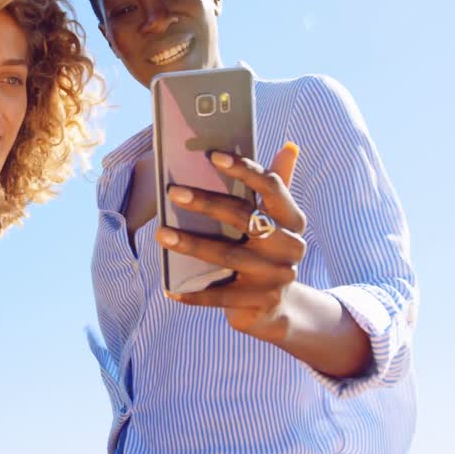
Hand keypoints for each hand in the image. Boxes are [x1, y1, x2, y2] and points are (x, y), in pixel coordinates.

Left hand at [157, 142, 304, 340]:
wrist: (279, 308)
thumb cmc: (267, 251)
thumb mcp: (275, 220)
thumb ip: (277, 185)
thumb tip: (289, 146)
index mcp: (292, 220)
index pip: (272, 187)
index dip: (244, 169)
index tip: (213, 156)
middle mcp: (290, 247)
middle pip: (246, 218)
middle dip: (208, 203)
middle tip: (173, 192)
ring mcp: (277, 276)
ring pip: (229, 256)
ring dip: (192, 245)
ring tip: (162, 234)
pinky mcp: (261, 303)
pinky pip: (222, 296)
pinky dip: (195, 294)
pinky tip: (170, 287)